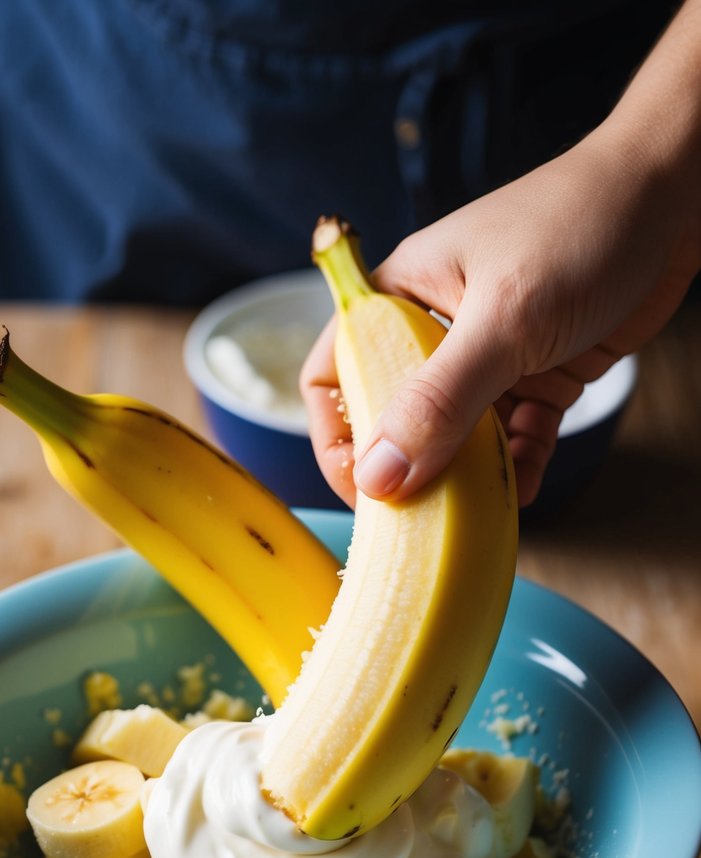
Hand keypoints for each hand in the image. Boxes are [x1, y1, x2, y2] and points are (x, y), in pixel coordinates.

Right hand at [302, 3, 700, 507]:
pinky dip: (520, 464)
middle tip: (414, 518)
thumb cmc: (580, 227)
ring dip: (466, 475)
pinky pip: (517, 435)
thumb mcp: (504, 320)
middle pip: (395, 413)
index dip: (336, 433)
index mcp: (403, 294)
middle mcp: (438, 326)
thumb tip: (380, 477)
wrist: (677, 195)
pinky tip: (524, 491)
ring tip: (470, 515)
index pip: (336, 369)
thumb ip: (440, 401)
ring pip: (459, 434)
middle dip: (403, 467)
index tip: (360, 488)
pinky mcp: (540, 373)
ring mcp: (491, 353)